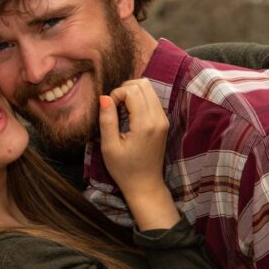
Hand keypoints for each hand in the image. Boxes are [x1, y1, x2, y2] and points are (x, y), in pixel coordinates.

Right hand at [99, 80, 177, 228]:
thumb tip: (104, 97)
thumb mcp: (109, 146)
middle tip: (115, 109)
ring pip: (149, 88)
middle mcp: (158, 118)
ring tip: (122, 112)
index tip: (110, 111)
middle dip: (125, 90)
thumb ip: (107, 120)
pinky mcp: (164, 121)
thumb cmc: (124, 169)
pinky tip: (130, 116)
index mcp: (145, 124)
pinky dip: (139, 100)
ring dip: (132, 94)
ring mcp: (164, 119)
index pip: (132, 90)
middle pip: (143, 84)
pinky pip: (152, 99)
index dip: (116, 94)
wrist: (145, 185)